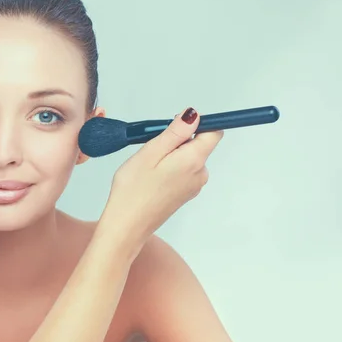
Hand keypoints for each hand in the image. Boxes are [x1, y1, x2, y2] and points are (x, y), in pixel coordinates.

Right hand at [98, 107, 223, 246]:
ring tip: (149, 166)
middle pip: (198, 144)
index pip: (213, 132)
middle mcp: (200, 174)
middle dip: (178, 140)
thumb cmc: (133, 191)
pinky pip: (183, 171)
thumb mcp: (151, 152)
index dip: (197, 123)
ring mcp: (193, 186)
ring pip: (188, 158)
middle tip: (153, 148)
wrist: (127, 225)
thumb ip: (176, 132)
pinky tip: (151, 177)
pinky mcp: (184, 194)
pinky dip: (170, 168)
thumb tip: (193, 115)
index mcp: (194, 160)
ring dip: (171, 155)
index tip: (176, 124)